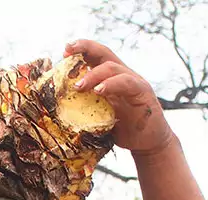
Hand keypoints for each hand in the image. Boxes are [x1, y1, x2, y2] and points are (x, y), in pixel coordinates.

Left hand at [63, 40, 174, 156]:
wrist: (149, 143)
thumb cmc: (122, 130)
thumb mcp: (99, 116)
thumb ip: (85, 107)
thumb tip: (58, 109)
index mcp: (111, 78)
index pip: (95, 57)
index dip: (80, 50)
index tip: (64, 51)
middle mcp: (122, 75)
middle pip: (103, 53)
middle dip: (84, 48)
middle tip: (67, 51)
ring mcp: (134, 82)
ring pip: (112, 67)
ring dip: (93, 74)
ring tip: (78, 85)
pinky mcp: (143, 92)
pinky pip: (127, 83)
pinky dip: (111, 84)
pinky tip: (98, 90)